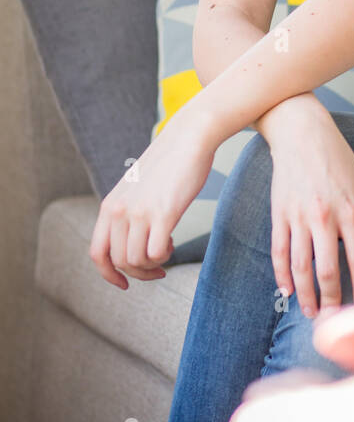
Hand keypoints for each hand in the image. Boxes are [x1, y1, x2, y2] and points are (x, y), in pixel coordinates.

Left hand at [89, 104, 215, 287]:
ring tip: (166, 249)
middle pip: (119, 262)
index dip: (109, 275)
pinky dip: (164, 255)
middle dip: (139, 273)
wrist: (188, 138)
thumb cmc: (168, 164)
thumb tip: (131, 242)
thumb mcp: (135, 189)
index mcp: (109, 206)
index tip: (125, 282)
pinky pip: (156, 253)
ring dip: (153, 264)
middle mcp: (119, 211)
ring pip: (137, 261)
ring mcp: (140, 212)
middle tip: (157, 269)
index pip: (97, 254)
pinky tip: (172, 240)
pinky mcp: (163, 213)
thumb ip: (127, 211)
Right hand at [265, 97, 353, 315]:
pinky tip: (287, 291)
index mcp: (350, 211)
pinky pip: (279, 252)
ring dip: (306, 295)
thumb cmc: (338, 159)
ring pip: (300, 268)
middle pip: (327, 272)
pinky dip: (282, 275)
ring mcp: (298, 217)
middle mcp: (324, 218)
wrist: (300, 133)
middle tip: (335, 322)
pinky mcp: (278, 214)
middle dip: (332, 302)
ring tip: (311, 314)